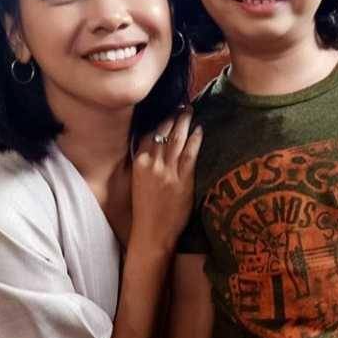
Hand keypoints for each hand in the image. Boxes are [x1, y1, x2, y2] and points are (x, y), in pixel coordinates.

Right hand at [131, 109, 202, 253]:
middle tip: (182, 103)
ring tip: (190, 110)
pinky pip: (190, 154)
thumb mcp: (138, 183)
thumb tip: (153, 149)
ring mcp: (167, 171)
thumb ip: (144, 164)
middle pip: (163, 132)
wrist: (151, 233)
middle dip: (173, 115)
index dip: (159, 120)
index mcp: (138, 163)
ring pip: (177, 139)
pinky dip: (195, 139)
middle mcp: (151, 163)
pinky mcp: (181, 180)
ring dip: (184, 122)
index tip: (167, 110)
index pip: (149, 133)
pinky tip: (199, 129)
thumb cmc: (145, 211)